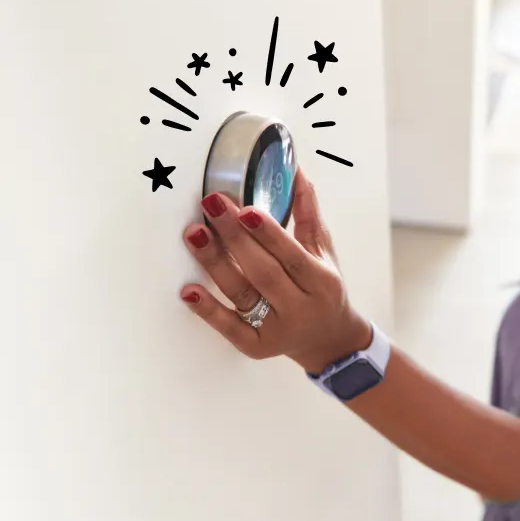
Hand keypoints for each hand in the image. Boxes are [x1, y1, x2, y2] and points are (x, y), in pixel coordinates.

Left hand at [179, 167, 371, 372]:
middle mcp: (301, 308)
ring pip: (243, 295)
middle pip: (264, 273)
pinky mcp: (256, 347)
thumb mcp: (324, 253)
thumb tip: (296, 173)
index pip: (293, 256)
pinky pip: (230, 329)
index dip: (268, 234)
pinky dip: (209, 311)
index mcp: (322, 282)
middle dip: (235, 239)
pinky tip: (189, 292)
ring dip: (215, 264)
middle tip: (212, 206)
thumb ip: (308, 215)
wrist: (329, 340)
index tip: (245, 208)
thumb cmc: (324, 290)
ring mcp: (277, 330)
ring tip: (194, 234)